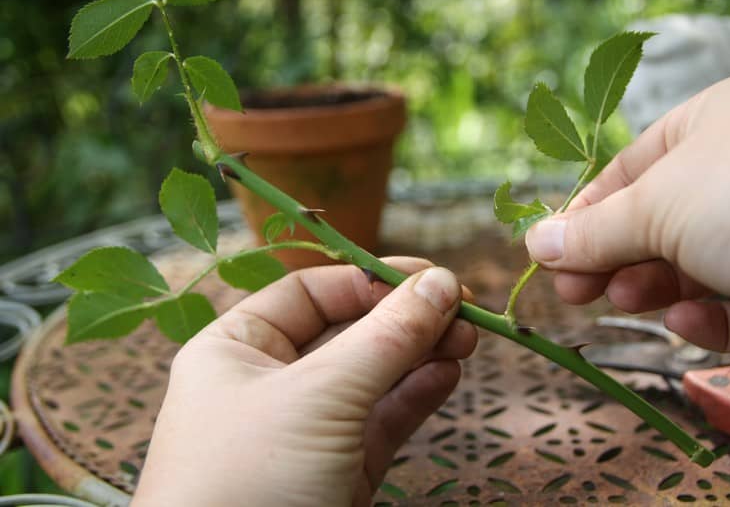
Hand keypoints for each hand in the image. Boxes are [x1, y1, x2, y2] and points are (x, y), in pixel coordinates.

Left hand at [132, 258, 476, 506]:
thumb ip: (385, 337)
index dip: (370, 280)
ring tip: (467, 340)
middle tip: (463, 310)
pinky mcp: (336, 473)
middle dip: (405, 319)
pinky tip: (448, 375)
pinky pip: (381, 422)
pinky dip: (416, 397)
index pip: (310, 292)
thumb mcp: (319, 395)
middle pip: (347, 332)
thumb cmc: (251, 479)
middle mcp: (267, 384)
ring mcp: (305, 431)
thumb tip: (439, 282)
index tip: (430, 277)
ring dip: (420, 355)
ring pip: (371, 378)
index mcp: (235, 349)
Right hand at [526, 75, 729, 350]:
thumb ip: (596, 230)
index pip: (625, 175)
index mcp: (706, 130)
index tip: (546, 255)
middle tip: (572, 291)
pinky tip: (685, 319)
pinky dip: (704, 317)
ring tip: (623, 299)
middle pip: (652, 226)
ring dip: (649, 288)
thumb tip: (535, 242)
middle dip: (609, 259)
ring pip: (687, 270)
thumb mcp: (660, 203)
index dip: (581, 216)